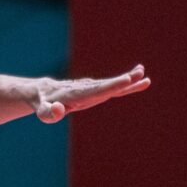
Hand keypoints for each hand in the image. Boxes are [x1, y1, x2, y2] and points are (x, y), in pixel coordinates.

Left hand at [31, 66, 148, 123]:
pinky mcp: (94, 89)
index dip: (111, 86)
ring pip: (111, 84)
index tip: (125, 80)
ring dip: (128, 79)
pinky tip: (136, 77)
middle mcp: (86, 88)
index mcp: (77, 94)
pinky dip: (124, 82)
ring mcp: (91, 88)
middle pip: (107, 85)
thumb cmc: (43, 104)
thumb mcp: (43, 112)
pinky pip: (111, 86)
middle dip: (123, 81)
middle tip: (140, 73)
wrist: (42, 92)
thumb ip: (49, 113)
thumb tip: (58, 110)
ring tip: (143, 73)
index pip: (96, 91)